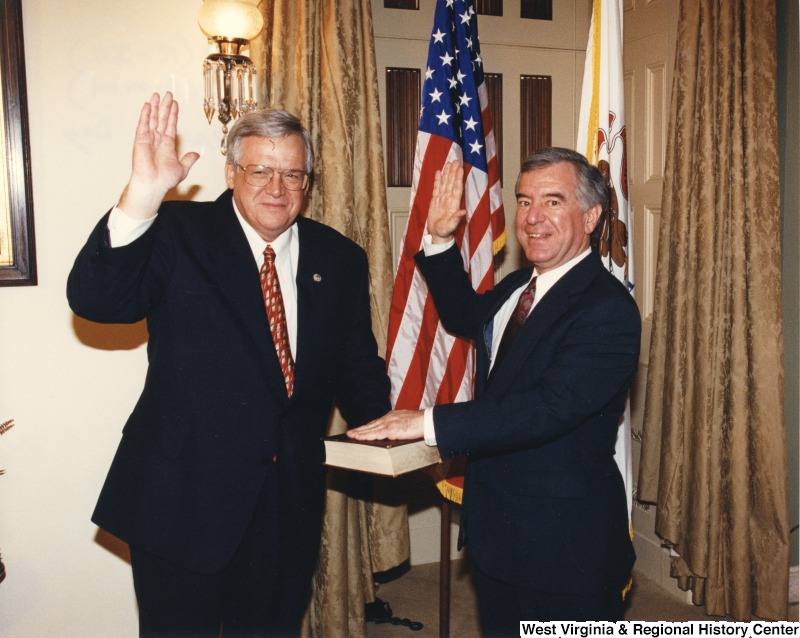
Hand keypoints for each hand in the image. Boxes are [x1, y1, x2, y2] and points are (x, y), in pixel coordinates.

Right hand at [118, 92, 199, 218]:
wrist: (153, 185)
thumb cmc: (165, 180)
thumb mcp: (182, 168)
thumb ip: (188, 160)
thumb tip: (196, 154)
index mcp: (167, 145)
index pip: (171, 126)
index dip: (173, 115)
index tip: (175, 104)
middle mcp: (158, 140)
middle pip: (162, 119)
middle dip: (165, 106)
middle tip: (168, 94)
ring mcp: (149, 139)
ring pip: (153, 119)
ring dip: (155, 107)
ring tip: (157, 95)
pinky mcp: (141, 140)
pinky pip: (143, 124)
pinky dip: (145, 115)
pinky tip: (148, 105)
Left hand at [346, 410, 424, 440]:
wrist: (427, 421)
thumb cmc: (420, 422)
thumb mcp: (406, 421)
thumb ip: (398, 426)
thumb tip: (394, 433)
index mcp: (392, 416)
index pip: (376, 422)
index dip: (367, 426)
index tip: (360, 429)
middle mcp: (388, 418)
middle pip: (371, 425)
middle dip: (360, 429)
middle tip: (350, 433)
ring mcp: (389, 424)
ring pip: (370, 429)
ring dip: (360, 433)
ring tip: (351, 436)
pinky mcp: (391, 430)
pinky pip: (375, 434)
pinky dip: (366, 436)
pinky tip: (360, 438)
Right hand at [427, 160, 465, 242]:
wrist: (437, 235)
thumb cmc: (445, 232)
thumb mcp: (451, 226)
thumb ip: (457, 218)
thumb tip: (463, 211)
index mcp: (453, 204)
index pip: (456, 188)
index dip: (458, 178)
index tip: (460, 169)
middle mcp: (448, 200)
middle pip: (451, 183)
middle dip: (453, 172)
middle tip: (455, 161)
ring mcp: (442, 200)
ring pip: (445, 184)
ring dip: (447, 174)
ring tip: (448, 164)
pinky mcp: (435, 201)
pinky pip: (437, 188)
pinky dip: (438, 180)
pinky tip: (439, 173)